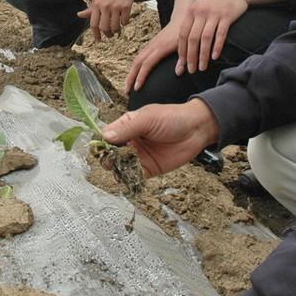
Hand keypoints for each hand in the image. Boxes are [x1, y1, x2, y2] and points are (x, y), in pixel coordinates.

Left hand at [78, 0, 135, 41]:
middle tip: (110, 35)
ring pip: (115, 26)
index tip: (98, 40)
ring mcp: (116, 6)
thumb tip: (79, 15)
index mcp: (96, 4)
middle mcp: (105, 6)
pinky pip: (125, 21)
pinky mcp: (126, 6)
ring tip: (117, 29)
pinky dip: (124, 23)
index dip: (96, 34)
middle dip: (108, 34)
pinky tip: (123, 20)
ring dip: (116, 31)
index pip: (93, 24)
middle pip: (104, 28)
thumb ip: (90, 9)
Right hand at [101, 98, 218, 175]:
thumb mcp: (147, 119)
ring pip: (120, 165)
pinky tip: (127, 177)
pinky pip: (134, 175)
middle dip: (107, 157)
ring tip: (118, 168)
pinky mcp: (148, 168)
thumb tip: (105, 137)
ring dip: (116, 168)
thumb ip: (127, 128)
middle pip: (111, 152)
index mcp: (126, 125)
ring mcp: (138, 155)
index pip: (107, 135)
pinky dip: (129, 178)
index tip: (99, 149)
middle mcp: (130, 141)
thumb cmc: (172, 118)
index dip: (101, 142)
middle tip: (109, 160)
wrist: (196, 129)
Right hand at [126, 22, 179, 92]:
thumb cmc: (186, 33)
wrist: (183, 18)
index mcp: (160, 48)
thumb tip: (179, 73)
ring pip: (136, 60)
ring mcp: (150, 45)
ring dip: (131, 73)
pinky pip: (140, 57)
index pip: (147, 64)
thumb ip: (183, 59)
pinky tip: (135, 74)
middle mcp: (152, 46)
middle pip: (137, 63)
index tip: (137, 88)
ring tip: (128, 86)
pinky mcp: (151, 44)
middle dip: (130, 77)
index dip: (141, 76)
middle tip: (127, 91)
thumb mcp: (186, 46)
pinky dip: (135, 67)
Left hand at [175, 0, 249, 74]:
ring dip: (203, 55)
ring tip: (202, 67)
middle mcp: (200, 12)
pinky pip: (220, 34)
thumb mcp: (201, 8)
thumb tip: (185, 42)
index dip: (182, 50)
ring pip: (205, 38)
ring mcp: (214, 14)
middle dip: (191, 56)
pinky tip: (214, 57)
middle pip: (192, 38)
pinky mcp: (227, 16)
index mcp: (191, 11)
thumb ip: (193, 22)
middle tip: (191, 70)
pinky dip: (216, 47)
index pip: (182, 34)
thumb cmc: (217, 2)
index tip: (182, 63)